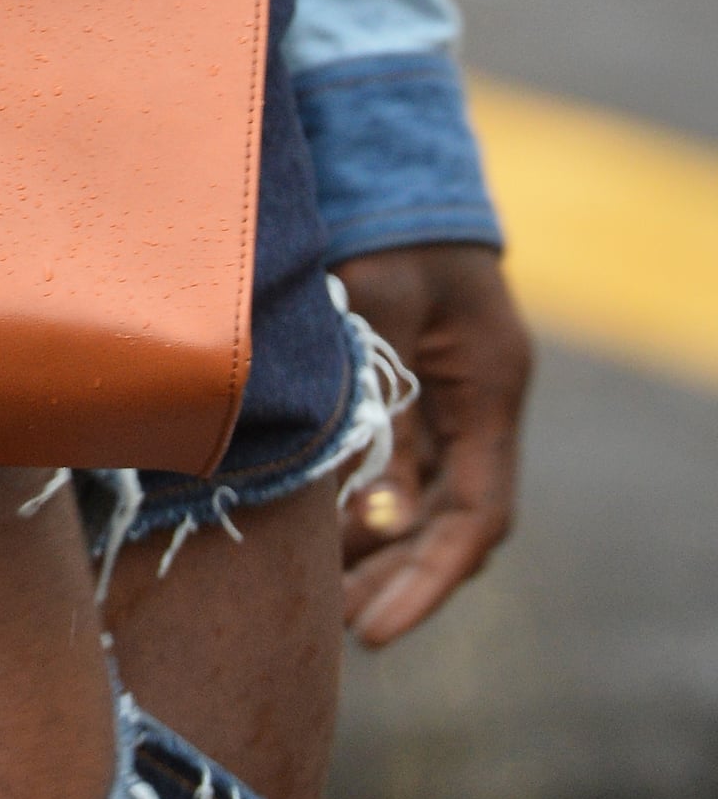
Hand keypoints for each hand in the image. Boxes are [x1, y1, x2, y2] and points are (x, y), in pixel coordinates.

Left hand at [335, 243, 532, 648]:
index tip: (376, 630)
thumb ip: (371, 394)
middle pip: (445, 524)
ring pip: (414, 504)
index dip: (429, 581)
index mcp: (490, 390)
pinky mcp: (401, 392)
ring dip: (370, 551)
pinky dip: (353, 504)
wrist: (389, 168)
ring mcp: (441, 402)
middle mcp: (474, 409)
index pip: (476, 517)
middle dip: (397, 581)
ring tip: (315, 595)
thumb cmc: (387, 226)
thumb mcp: (376, 300)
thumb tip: (353, 502)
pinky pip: (386, 469)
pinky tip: (307, 530)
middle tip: (338, 628)